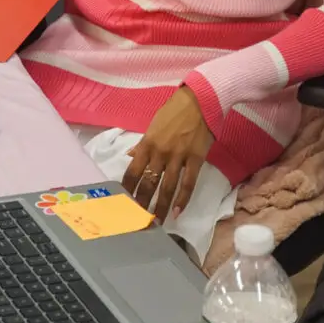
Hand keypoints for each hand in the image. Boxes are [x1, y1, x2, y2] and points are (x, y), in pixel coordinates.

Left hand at [122, 86, 212, 222]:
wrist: (200, 100)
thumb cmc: (175, 110)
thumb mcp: (154, 124)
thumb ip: (143, 143)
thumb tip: (131, 156)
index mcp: (147, 143)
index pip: (132, 171)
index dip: (127, 189)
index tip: (123, 203)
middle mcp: (160, 152)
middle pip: (148, 183)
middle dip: (142, 203)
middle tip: (138, 220)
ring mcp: (178, 157)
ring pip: (167, 187)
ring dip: (162, 206)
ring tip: (157, 222)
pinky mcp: (195, 159)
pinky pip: (188, 183)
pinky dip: (183, 199)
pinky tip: (178, 212)